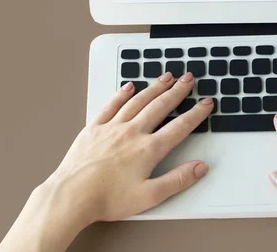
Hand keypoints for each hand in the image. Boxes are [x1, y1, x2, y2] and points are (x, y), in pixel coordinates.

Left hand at [0, 71, 211, 251]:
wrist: (71, 197)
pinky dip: (122, 94)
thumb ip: (177, 180)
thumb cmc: (107, 199)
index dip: (196, 114)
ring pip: (138, 101)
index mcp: (148, 149)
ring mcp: (112, 127)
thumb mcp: (149, 197)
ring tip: (166, 77)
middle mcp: (132, 132)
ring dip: (155, 87)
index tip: (205, 103)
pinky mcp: (94, 128)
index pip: (179, 127)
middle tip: (188, 79)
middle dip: (178, 91)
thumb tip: (199, 168)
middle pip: (161, 106)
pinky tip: (129, 87)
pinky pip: (111, 105)